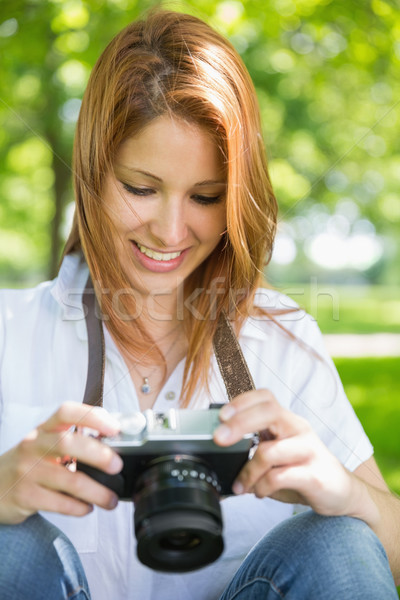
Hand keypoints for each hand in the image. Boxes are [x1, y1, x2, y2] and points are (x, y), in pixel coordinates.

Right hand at [0, 402, 122, 523]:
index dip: (93, 416)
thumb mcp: (45, 445)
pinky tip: (87, 508)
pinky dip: (78, 507)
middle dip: (98, 454)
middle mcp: (34, 446)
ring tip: (111, 500)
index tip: (115, 427)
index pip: (67, 412)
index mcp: (44, 429)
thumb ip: (72, 440)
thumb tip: (114, 444)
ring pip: (68, 480)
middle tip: (117, 466)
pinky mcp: (25, 496)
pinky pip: (59, 503)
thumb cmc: (29, 463)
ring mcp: (28, 471)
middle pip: (69, 443)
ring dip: (96, 491)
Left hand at [214, 390, 358, 516]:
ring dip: (248, 471)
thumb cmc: (301, 471)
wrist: (341, 493)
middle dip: (239, 423)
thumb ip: (253, 448)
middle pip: (269, 412)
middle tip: (219, 439)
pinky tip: (259, 492)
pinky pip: (281, 477)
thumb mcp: (277, 454)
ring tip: (241, 485)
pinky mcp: (315, 475)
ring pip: (270, 451)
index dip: (242, 401)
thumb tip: (218, 453)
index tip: (221, 415)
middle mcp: (299, 429)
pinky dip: (263, 486)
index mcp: (286, 421)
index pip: (265, 397)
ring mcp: (309, 450)